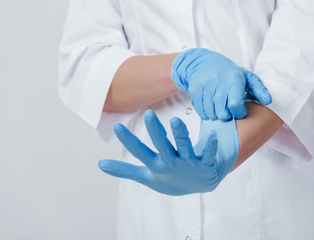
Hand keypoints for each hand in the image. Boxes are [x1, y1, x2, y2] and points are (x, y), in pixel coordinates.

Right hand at [98, 110, 238, 195]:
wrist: (198, 185)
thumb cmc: (171, 177)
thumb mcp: (147, 175)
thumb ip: (125, 170)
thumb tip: (100, 165)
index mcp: (157, 165)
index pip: (140, 152)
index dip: (129, 141)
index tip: (117, 126)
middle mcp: (172, 164)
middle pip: (162, 147)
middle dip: (156, 132)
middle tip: (150, 114)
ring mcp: (189, 164)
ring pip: (185, 148)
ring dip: (181, 135)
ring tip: (176, 120)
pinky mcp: (206, 164)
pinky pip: (208, 154)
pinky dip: (211, 146)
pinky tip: (213, 134)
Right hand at [171, 48, 271, 119]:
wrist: (203, 63)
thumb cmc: (229, 73)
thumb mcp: (247, 78)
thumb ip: (259, 90)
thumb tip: (269, 101)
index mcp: (234, 79)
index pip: (235, 105)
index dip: (239, 113)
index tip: (240, 111)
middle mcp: (218, 81)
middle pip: (222, 112)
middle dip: (227, 116)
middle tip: (228, 112)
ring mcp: (204, 85)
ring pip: (211, 113)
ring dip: (216, 116)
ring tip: (219, 109)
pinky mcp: (195, 90)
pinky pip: (201, 111)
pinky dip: (206, 113)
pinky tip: (210, 107)